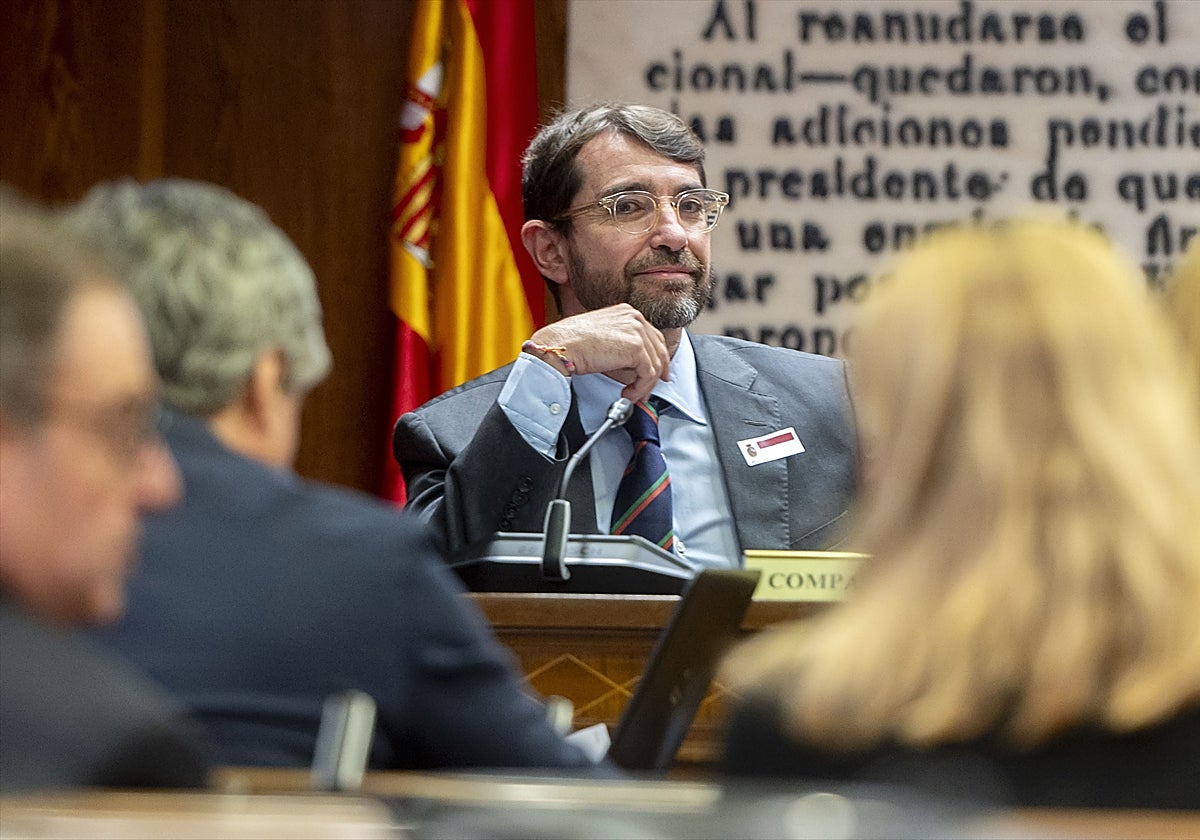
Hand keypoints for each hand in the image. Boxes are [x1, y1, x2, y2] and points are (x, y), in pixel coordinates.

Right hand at [529, 304, 670, 402]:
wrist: (560, 346)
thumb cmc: (571, 342)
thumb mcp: (602, 336)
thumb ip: (620, 342)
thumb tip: (631, 362)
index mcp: (627, 312)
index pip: (652, 336)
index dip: (658, 357)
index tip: (658, 372)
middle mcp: (634, 318)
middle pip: (659, 350)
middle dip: (657, 373)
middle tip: (648, 389)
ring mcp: (637, 331)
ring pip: (655, 365)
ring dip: (645, 385)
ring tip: (633, 396)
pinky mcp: (636, 348)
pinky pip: (648, 374)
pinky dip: (640, 388)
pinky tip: (628, 393)